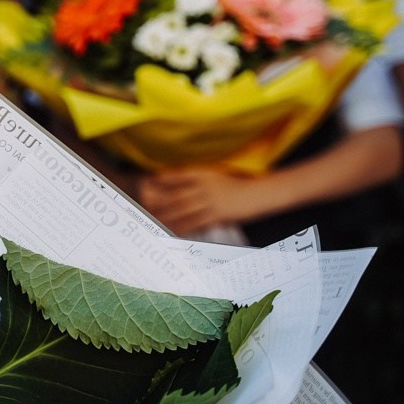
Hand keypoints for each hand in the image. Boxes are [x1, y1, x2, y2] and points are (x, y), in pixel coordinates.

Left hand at [135, 168, 267, 235]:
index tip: (148, 182)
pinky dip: (182, 227)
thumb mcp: (215, 176)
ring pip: (183, 210)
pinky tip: (173, 230)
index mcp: (204, 173)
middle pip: (176, 194)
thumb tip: (177, 187)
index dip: (162, 179)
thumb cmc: (236, 185)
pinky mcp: (218, 215)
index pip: (178, 175)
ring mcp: (211, 201)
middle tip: (145, 206)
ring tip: (153, 221)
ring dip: (167, 216)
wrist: (259, 194)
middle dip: (159, 201)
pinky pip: (196, 222)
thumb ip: (197, 179)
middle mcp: (205, 186)